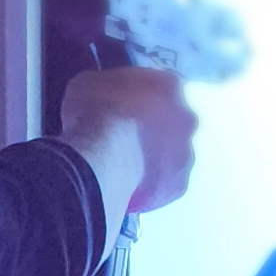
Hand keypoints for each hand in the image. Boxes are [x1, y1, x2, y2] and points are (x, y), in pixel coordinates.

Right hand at [60, 65, 197, 214]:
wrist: (101, 158)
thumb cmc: (94, 114)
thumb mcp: (88, 84)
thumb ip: (106, 88)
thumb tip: (102, 97)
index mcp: (169, 86)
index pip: (160, 88)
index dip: (140, 100)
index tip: (122, 110)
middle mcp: (187, 118)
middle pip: (173, 124)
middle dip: (154, 131)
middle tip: (126, 141)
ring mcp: (187, 154)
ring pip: (172, 157)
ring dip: (155, 161)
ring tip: (125, 170)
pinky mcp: (179, 186)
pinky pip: (164, 187)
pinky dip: (150, 189)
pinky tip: (129, 191)